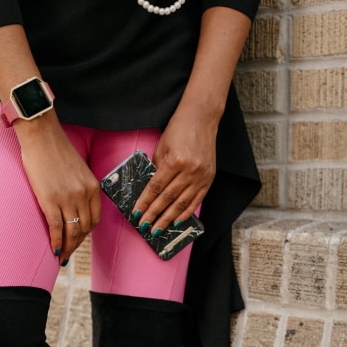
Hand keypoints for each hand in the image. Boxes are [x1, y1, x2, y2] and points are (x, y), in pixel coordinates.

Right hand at [15, 114, 100, 261]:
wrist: (40, 135)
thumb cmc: (54, 149)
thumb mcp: (77, 170)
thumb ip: (80, 188)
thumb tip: (73, 206)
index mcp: (92, 187)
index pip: (95, 218)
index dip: (87, 233)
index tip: (78, 239)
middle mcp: (83, 194)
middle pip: (85, 228)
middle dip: (77, 243)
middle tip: (68, 252)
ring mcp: (67, 198)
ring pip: (72, 231)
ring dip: (68, 247)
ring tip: (62, 256)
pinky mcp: (50, 200)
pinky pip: (56, 227)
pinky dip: (56, 241)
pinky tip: (54, 250)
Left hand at [132, 110, 217, 234]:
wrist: (202, 118)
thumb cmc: (178, 130)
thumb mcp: (162, 147)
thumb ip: (157, 169)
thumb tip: (151, 191)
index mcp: (174, 161)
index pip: (155, 188)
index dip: (145, 203)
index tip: (137, 214)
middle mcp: (189, 170)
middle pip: (167, 199)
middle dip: (154, 215)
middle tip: (145, 226)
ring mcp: (200, 176)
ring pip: (182, 203)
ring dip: (168, 218)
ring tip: (158, 229)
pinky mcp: (209, 178)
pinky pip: (196, 200)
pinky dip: (186, 213)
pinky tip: (176, 221)